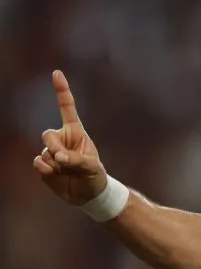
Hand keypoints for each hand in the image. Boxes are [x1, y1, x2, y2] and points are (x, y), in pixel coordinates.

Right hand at [33, 70, 107, 204]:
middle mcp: (61, 139)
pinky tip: (56, 174)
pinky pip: (38, 163)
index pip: (66, 109)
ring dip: (55, 163)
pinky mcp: (44, 165)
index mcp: (76, 133)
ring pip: (43, 152)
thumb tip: (57, 157)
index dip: (61, 91)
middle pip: (47, 135)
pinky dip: (46, 170)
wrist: (88, 195)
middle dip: (54, 147)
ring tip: (68, 171)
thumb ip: (76, 160)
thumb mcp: (92, 167)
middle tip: (66, 160)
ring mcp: (51, 152)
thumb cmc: (95, 177)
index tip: (57, 73)